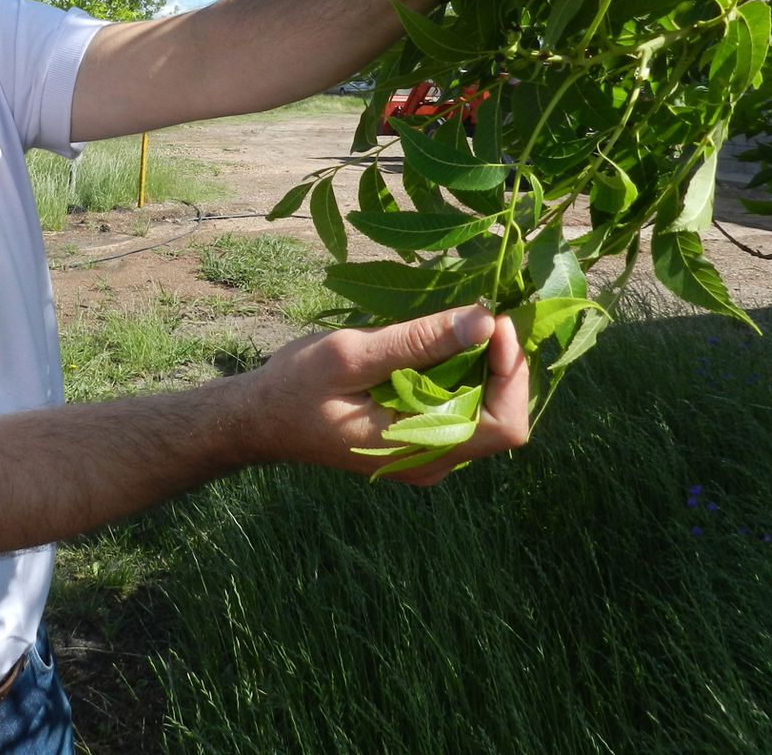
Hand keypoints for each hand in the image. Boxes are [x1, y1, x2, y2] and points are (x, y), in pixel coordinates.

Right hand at [252, 304, 529, 486]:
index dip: (511, 373)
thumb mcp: (352, 354)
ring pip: (486, 411)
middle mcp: (433, 462)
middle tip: (484, 311)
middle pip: (503, 416)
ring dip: (483, 365)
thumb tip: (485, 319)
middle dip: (501, 363)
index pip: (504, 426)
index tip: (495, 323)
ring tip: (463, 320)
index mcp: (418, 450)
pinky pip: (462, 409)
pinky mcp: (419, 441)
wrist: (260, 420)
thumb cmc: (296, 386)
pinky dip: (463, 373)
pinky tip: (441, 342)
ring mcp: (427, 455)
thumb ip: (418, 341)